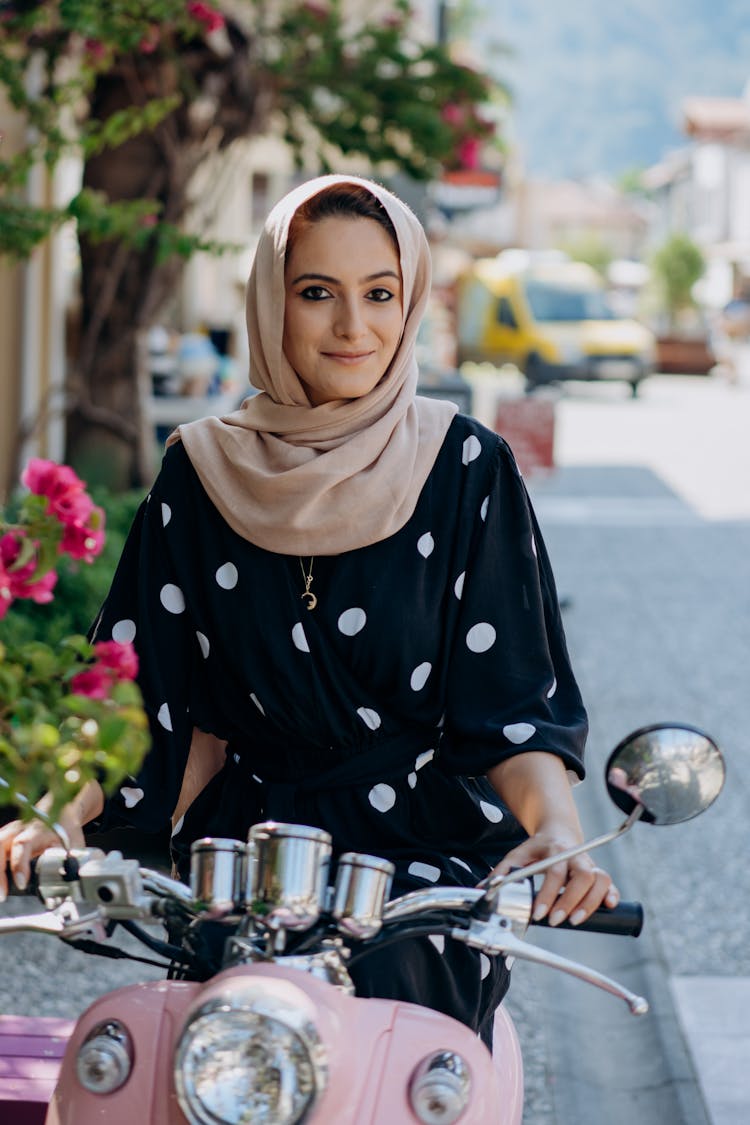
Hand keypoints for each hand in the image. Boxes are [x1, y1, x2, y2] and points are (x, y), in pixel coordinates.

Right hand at [0, 809, 84, 900]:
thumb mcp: (74, 840)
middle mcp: (19, 829)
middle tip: (3, 894)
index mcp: (36, 830)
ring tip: (0, 891)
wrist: (62, 811)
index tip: (22, 883)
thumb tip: (73, 875)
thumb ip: (72, 858)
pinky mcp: (5, 838)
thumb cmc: (66, 826)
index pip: (22, 845)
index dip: (19, 865)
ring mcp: (10, 833)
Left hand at [488, 830, 618, 926]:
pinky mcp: (598, 873)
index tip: (538, 914)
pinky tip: (610, 907)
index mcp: (555, 850)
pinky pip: (611, 882)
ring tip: (576, 920)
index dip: (548, 894)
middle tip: (556, 921)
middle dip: (570, 901)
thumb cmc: (537, 848)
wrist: (558, 831)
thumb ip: (502, 872)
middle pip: (582, 876)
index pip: (554, 873)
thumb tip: (483, 889)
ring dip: (591, 902)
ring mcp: (589, 864)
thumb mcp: (517, 855)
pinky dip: (612, 894)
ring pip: (600, 879)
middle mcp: (575, 856)